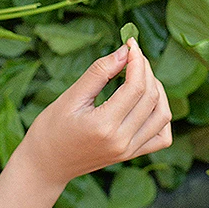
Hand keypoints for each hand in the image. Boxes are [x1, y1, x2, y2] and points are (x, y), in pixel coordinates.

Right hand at [18, 38, 172, 187]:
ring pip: (162, 115)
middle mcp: (122, 141)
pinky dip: (161, 115)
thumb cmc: (51, 129)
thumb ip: (99, 72)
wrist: (46, 164)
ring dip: (157, 90)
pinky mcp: (132, 155)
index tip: (130, 44)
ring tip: (140, 75)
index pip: (135, 87)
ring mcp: (129, 151)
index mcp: (104, 126)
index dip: (137, 61)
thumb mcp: (71, 96)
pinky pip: (161, 136)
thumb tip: (124, 51)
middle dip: (146, 70)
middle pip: (151, 97)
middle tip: (132, 54)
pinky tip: (147, 101)